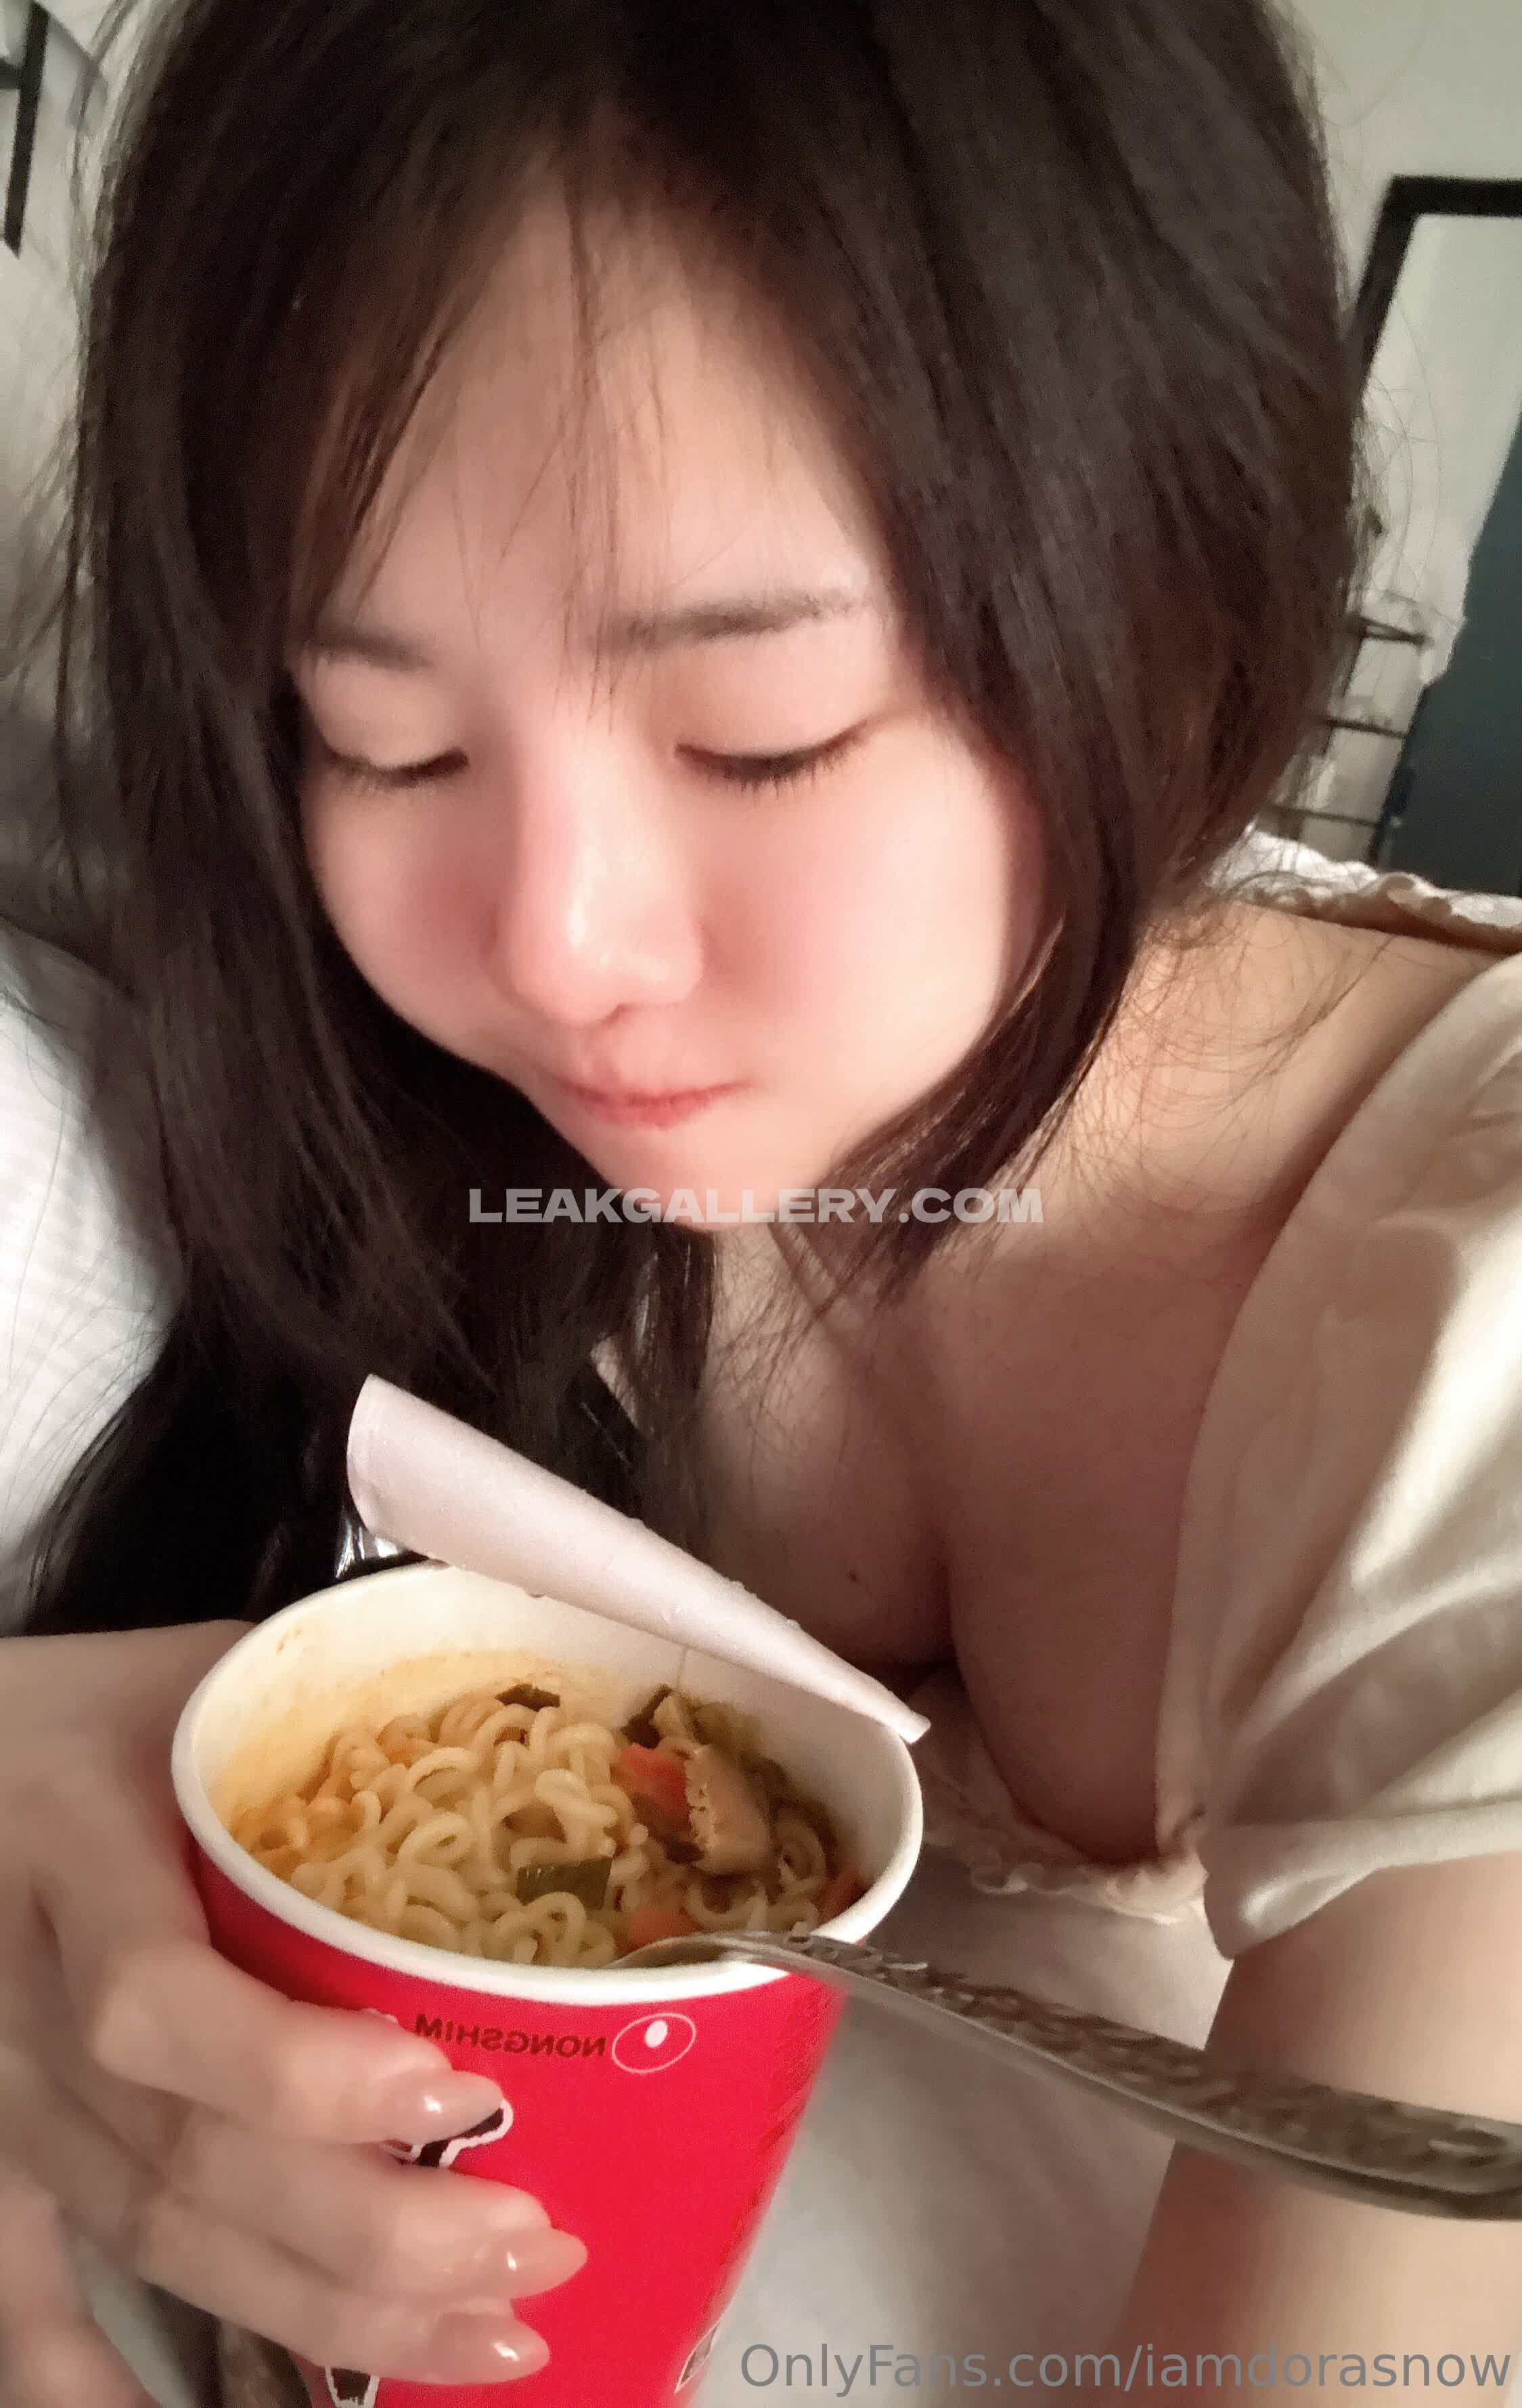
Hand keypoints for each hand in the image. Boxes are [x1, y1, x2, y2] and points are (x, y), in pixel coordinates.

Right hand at [0, 1624, 586, 2404]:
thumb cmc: (78, 1714)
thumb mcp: (190, 1669)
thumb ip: (336, 1693)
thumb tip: (546, 1675)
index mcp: (74, 1850)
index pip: (159, 2003)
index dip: (300, 2072)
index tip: (455, 2093)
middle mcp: (23, 1995)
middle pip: (183, 2155)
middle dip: (372, 2229)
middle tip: (535, 2247)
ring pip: (151, 2236)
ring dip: (325, 2312)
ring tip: (491, 2337)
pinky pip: (22, 2303)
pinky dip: (97, 2391)